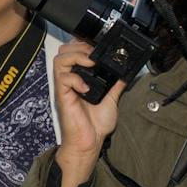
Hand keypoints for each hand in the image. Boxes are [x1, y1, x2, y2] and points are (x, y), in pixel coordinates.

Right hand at [51, 40, 124, 186]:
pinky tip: (87, 87)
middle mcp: (71, 79)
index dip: (83, 44)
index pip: (74, 51)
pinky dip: (76, 79)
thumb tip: (125, 71)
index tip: (98, 45)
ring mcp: (65, 87)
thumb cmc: (96, 124)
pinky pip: (63, 78)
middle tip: (94, 55)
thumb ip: (116, 84)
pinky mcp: (63, 96)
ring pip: (60, 59)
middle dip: (80, 47)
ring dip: (77, 56)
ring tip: (91, 63)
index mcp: (80, 77)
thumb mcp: (112, 99)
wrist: (90, 142)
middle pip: (64, 50)